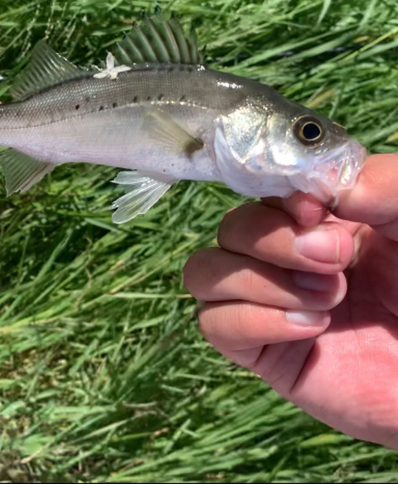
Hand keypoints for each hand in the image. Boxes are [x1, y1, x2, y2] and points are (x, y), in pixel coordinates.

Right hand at [184, 154, 397, 448]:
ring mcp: (264, 304)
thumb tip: (311, 194)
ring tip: (328, 299)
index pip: (258, 191)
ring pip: (204, 273)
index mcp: (311, 221)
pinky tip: (312, 329)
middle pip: (228, 229)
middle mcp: (278, 259)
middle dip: (275, 241)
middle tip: (336, 260)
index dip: (276, 196)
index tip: (317, 209)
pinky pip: (213, 324)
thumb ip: (381, 184)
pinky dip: (255, 320)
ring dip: (259, 281)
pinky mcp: (259, 351)